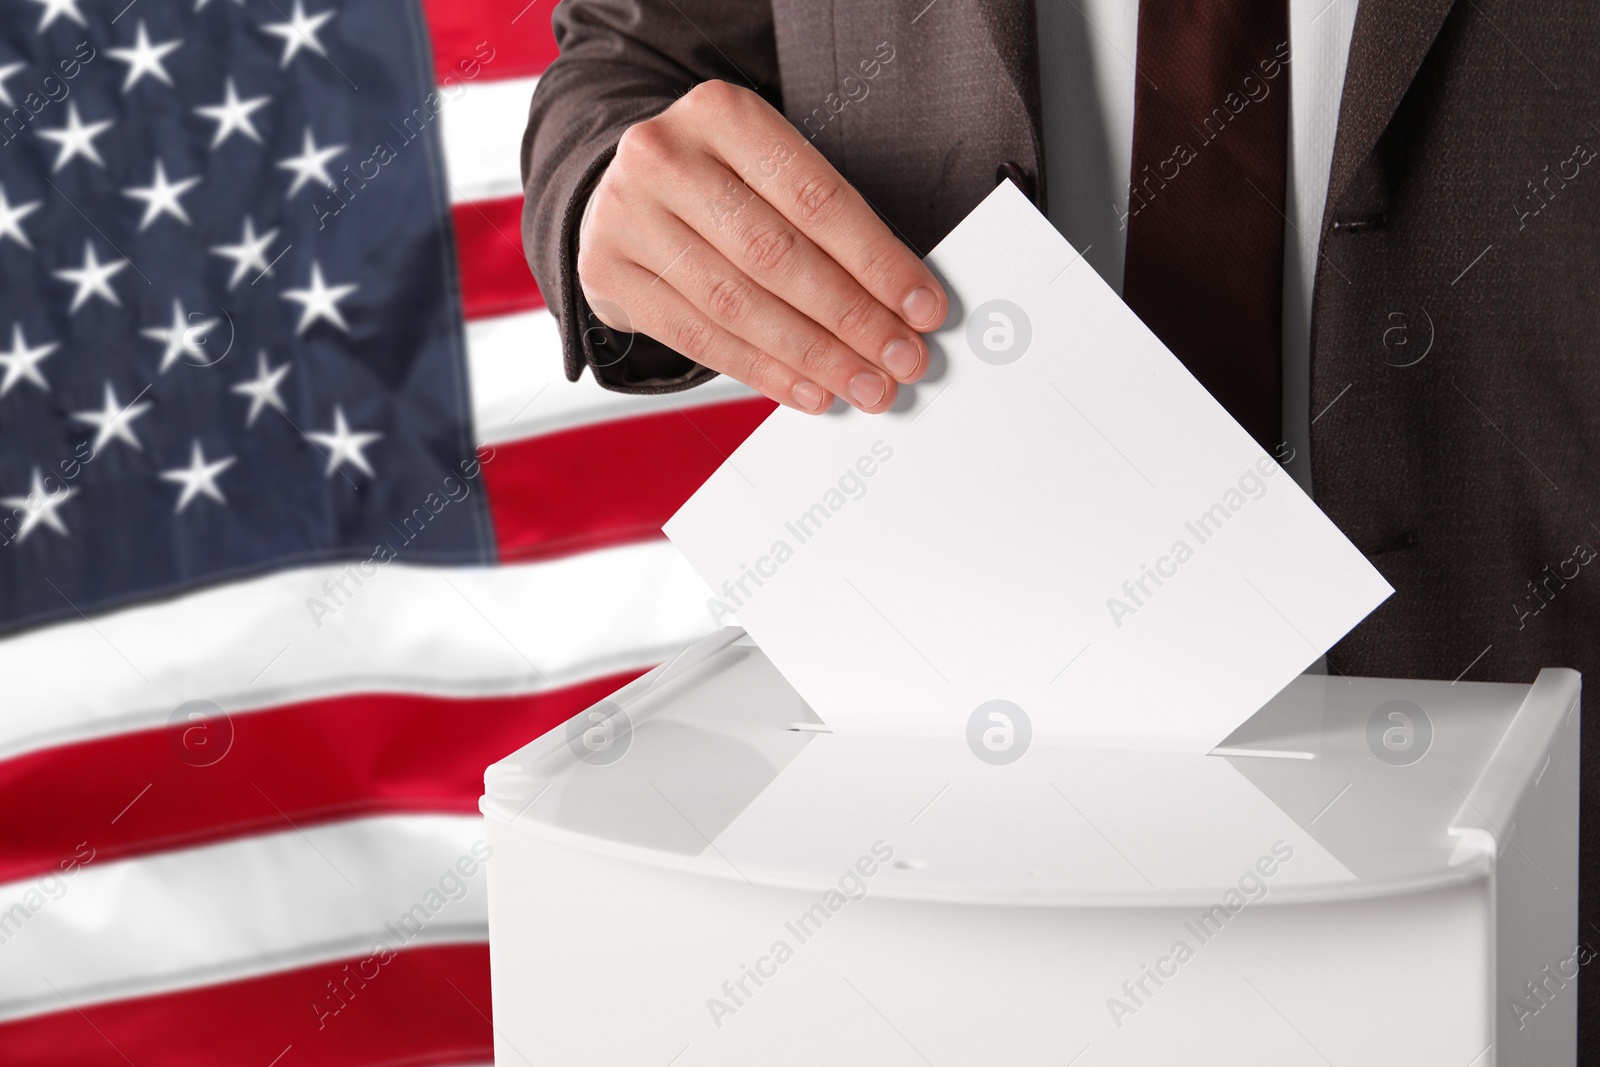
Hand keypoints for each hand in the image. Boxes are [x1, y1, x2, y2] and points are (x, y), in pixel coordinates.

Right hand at [576, 79, 948, 413]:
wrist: (619, 189)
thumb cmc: (718, 184)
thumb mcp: (768, 171)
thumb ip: (826, 224)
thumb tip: (901, 304)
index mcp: (721, 112)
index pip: (817, 198)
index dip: (878, 262)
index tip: (923, 308)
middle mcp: (665, 157)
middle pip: (778, 255)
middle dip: (852, 318)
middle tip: (900, 359)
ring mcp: (627, 215)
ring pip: (738, 304)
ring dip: (813, 356)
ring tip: (863, 384)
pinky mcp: (607, 272)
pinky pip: (698, 338)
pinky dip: (763, 371)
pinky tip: (807, 390)